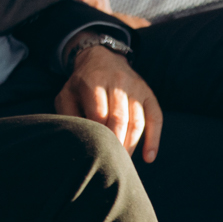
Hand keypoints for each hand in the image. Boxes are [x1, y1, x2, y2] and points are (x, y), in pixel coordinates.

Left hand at [56, 46, 162, 161]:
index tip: (94, 152)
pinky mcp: (148, 94)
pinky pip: (156, 118)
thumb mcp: (67, 94)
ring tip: (123, 163)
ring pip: (137, 121)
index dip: (98, 135)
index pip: (98, 114)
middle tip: (111, 164)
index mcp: (93, 82)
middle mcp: (117, 82)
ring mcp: (136, 87)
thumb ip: (69, 115)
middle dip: (116, 144)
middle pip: (120, 119)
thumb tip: (78, 140)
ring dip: (131, 145)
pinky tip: (148, 157)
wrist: (101, 57)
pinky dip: (154, 139)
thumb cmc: (81, 84)